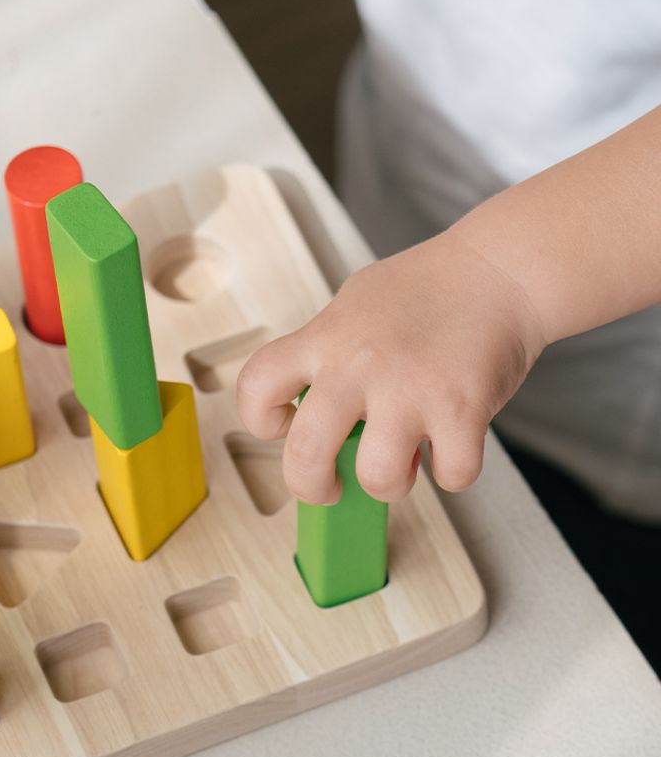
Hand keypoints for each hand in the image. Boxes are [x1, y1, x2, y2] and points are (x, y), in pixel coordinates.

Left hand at [236, 230, 547, 503]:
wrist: (500, 268)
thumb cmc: (425, 289)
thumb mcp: (353, 306)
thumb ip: (326, 354)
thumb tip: (309, 407)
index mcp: (323, 339)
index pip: (256, 387)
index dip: (261, 419)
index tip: (284, 426)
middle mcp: (357, 366)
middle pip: (305, 455)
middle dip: (312, 487)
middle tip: (329, 487)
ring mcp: (410, 390)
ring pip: (378, 477)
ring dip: (389, 485)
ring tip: (403, 462)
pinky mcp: (462, 409)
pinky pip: (452, 475)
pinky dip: (453, 473)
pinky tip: (452, 446)